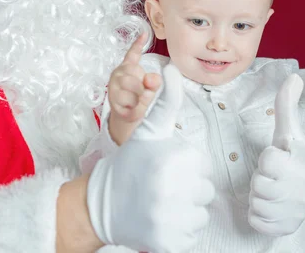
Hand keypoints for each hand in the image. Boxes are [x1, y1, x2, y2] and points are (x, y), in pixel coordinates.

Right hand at [88, 64, 214, 252]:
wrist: (100, 201)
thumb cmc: (131, 162)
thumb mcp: (149, 129)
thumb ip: (166, 100)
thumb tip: (173, 69)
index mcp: (175, 159)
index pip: (203, 167)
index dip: (185, 167)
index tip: (163, 167)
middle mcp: (174, 189)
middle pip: (204, 191)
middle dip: (186, 189)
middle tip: (159, 185)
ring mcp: (170, 219)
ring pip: (200, 214)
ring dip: (184, 210)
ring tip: (159, 202)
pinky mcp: (168, 242)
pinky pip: (191, 236)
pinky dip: (178, 231)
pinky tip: (158, 219)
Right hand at [107, 33, 161, 144]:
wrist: (126, 118)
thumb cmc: (137, 99)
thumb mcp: (150, 90)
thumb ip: (153, 82)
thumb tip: (151, 78)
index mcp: (128, 67)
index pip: (132, 54)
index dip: (138, 44)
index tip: (145, 33)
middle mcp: (118, 73)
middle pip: (134, 73)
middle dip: (142, 85)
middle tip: (141, 93)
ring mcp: (113, 86)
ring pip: (132, 88)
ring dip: (139, 97)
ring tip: (135, 101)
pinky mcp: (113, 100)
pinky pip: (129, 102)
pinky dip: (134, 107)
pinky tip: (129, 107)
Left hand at [248, 74, 304, 235]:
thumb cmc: (292, 156)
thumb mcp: (289, 131)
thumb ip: (286, 105)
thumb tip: (294, 76)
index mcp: (300, 163)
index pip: (268, 160)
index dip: (268, 158)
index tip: (279, 156)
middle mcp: (299, 189)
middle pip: (260, 183)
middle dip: (262, 178)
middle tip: (273, 175)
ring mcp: (293, 210)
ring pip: (257, 203)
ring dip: (259, 197)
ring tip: (272, 189)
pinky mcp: (283, 227)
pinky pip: (257, 221)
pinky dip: (259, 215)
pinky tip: (271, 206)